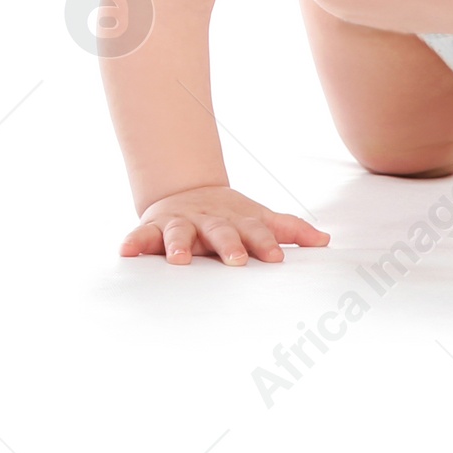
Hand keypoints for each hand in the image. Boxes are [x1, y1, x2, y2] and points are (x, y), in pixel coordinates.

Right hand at [121, 186, 329, 266]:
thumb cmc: (231, 216)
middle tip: (236, 261)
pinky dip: (133, 242)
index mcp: (239, 221)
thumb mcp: (259, 218)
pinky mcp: (154, 227)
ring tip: (179, 259)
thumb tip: (326, 241)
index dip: (267, 244)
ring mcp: (182, 223)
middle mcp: (211, 221)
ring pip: (180, 232)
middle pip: (222, 231)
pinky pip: (141, 236)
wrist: (188, 191)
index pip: (257, 231)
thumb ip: (289, 229)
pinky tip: (125, 252)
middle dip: (229, 245)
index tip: (277, 259)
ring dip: (179, 244)